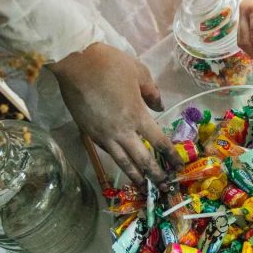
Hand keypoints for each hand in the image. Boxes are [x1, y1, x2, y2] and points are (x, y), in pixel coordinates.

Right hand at [50, 43, 179, 184]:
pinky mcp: (90, 134)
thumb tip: (160, 107)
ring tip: (145, 189)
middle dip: (156, 176)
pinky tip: (123, 166)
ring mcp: (104, 135)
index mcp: (137, 115)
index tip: (178, 167)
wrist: (74, 63)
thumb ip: (152, 92)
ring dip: (136, 177)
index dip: (170, 156)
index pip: (159, 142)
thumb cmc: (108, 64)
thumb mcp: (138, 72)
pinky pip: (108, 152)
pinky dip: (118, 162)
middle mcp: (122, 131)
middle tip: (166, 188)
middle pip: (142, 160)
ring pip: (122, 162)